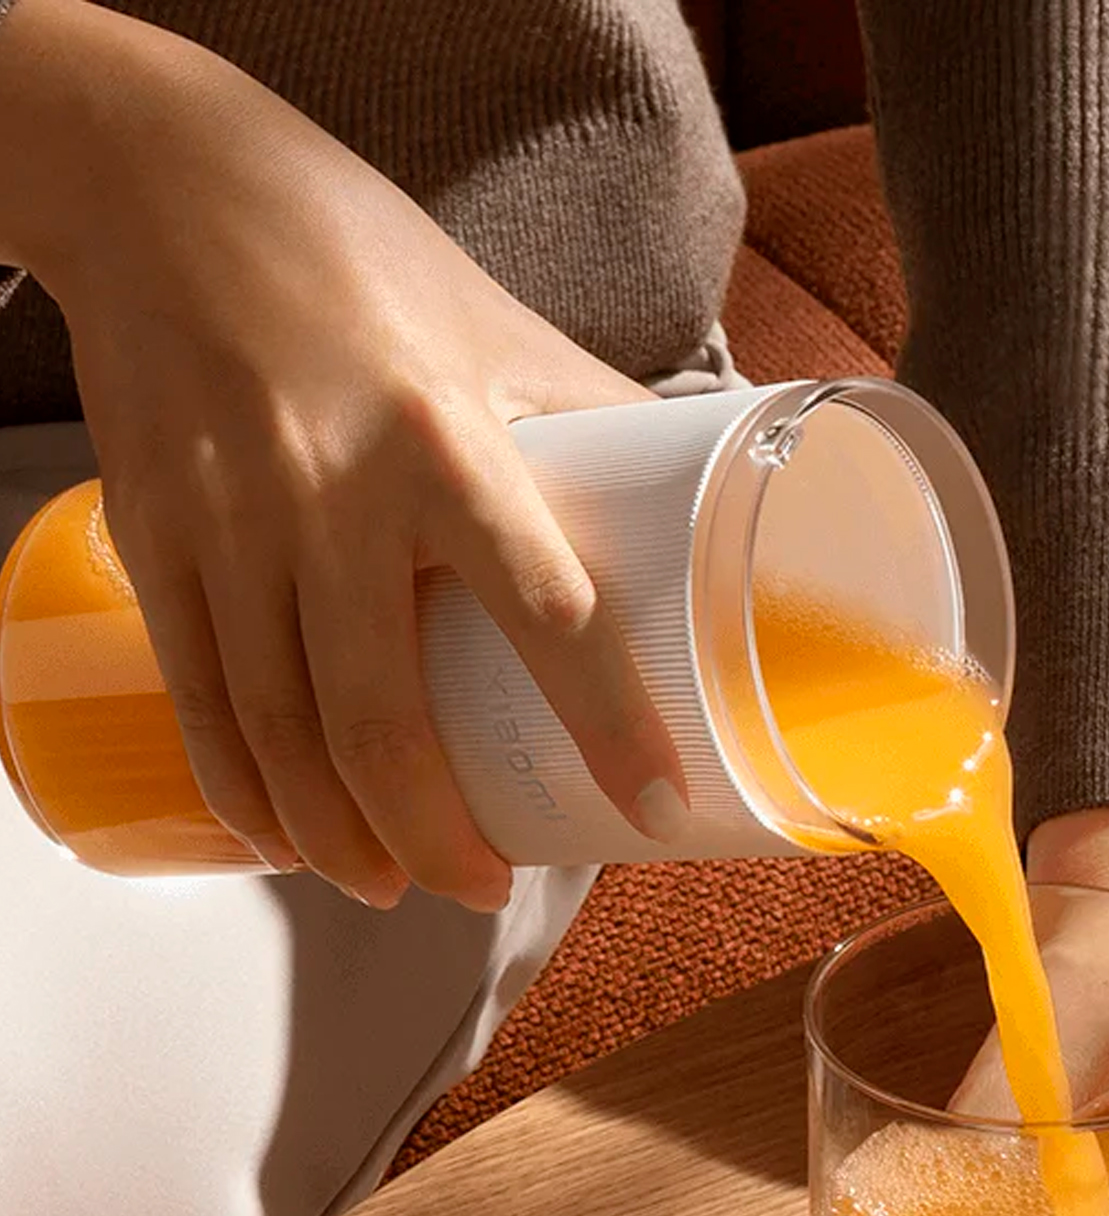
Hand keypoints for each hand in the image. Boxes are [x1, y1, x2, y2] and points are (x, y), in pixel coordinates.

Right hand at [3, 0, 688, 907]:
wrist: (160, 181)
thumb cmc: (356, 253)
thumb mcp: (501, 327)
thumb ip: (597, 420)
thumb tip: (702, 506)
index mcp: (446, 436)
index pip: (548, 609)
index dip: (608, 721)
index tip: (652, 803)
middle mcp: (331, 488)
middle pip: (380, 714)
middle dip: (435, 834)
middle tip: (481, 890)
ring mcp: (229, 519)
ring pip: (279, 726)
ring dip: (337, 836)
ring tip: (389, 887)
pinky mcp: (154, 533)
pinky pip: (198, 692)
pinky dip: (240, 787)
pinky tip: (281, 839)